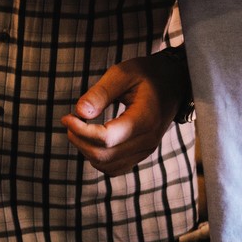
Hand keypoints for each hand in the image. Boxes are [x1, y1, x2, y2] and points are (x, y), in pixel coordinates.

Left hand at [60, 48, 189, 176]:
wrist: (174, 83)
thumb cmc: (147, 75)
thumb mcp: (123, 73)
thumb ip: (101, 92)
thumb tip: (80, 112)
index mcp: (146, 118)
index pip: (107, 138)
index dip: (81, 131)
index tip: (67, 117)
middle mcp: (148, 140)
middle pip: (104, 155)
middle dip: (79, 140)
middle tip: (70, 120)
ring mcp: (146, 150)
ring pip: (107, 165)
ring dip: (86, 150)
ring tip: (79, 128)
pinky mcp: (141, 154)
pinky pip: (114, 168)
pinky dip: (97, 158)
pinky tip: (91, 139)